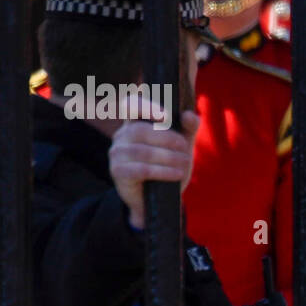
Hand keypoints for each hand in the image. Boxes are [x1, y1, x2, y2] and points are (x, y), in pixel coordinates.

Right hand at [109, 107, 199, 229]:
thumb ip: (188, 129)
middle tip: (184, 147)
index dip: (145, 106)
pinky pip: (141, 169)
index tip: (165, 115)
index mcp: (134, 124)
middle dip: (167, 138)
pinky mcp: (118, 172)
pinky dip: (162, 171)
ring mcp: (117, 154)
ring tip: (185, 163)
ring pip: (142, 151)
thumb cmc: (168, 166)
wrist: (158, 200)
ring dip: (168, 157)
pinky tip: (177, 174)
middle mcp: (121, 136)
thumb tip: (188, 115)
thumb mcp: (182, 146)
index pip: (131, 105)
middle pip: (141, 130)